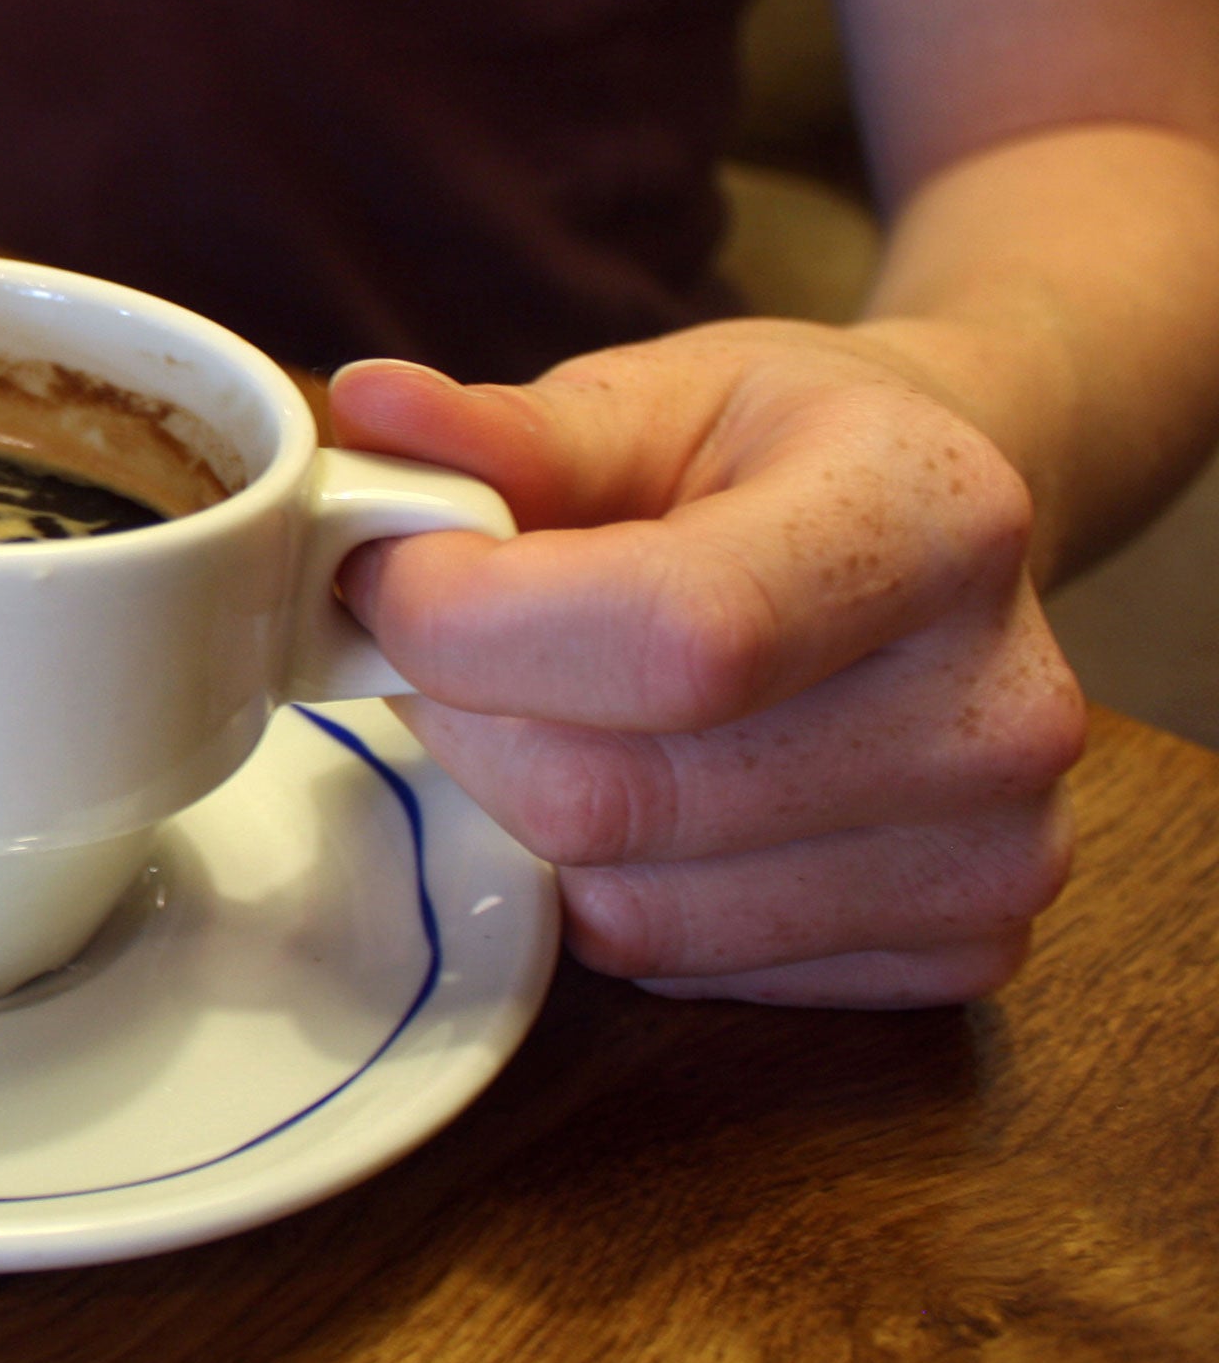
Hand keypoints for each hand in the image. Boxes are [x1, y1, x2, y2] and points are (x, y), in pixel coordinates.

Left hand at [331, 320, 1087, 1005]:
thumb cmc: (780, 458)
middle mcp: (993, 710)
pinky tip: (658, 787)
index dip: (470, 625)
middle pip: (609, 801)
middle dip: (471, 721)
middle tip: (457, 644)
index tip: (384, 576)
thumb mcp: (656, 397)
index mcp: (934, 520)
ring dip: (528, 811)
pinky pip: (669, 965)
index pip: (671, 639)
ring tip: (562, 707)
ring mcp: (991, 858)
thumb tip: (368, 411)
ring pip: (617, 908)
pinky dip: (611, 884)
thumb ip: (510, 432)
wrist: (940, 537)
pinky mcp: (956, 954)